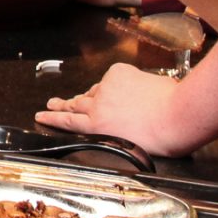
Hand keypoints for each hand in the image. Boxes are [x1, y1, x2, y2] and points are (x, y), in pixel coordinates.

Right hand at [36, 63, 204, 157]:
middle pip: (76, 104)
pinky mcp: (118, 73)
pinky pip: (115, 77)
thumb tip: (118, 121)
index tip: (40, 116)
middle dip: (61, 105)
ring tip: (94, 97)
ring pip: (96, 91)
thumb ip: (117, 131)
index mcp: (98, 128)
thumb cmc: (163, 136)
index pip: (69, 122)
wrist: (177, 116)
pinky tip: (127, 85)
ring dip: (94, 95)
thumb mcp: (132, 144)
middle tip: (51, 104)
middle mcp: (97, 107)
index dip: (53, 119)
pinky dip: (118, 81)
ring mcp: (107, 88)